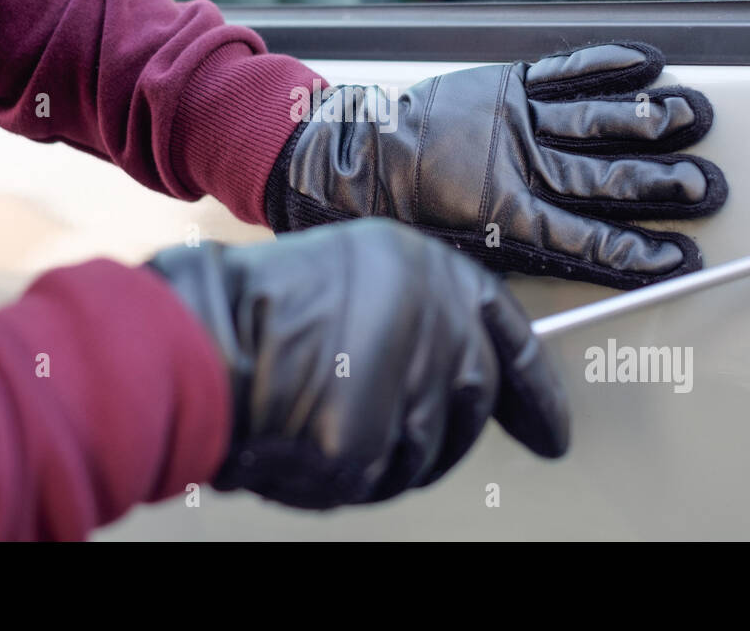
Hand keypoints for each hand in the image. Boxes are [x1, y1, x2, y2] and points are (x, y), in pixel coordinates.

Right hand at [147, 219, 567, 509]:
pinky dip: (341, 472)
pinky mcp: (368, 442)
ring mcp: (405, 385)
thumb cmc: (258, 303)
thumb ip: (414, 311)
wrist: (198, 337)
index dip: (536, 390)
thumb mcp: (353, 272)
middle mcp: (432, 323)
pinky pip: (375, 479)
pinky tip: (303, 434)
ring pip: (425, 451)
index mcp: (428, 270)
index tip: (551, 429)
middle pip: (472, 401)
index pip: (509, 335)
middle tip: (387, 420)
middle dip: (440, 424)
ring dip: (383, 447)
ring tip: (321, 408)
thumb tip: (453, 367)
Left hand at [265, 42, 726, 289]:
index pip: (589, 240)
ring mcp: (516, 122)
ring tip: (695, 118)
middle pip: (605, 179)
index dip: (637, 251)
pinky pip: (564, 71)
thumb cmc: (403, 213)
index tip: (680, 257)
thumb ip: (517, 256)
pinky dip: (605, 64)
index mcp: (507, 219)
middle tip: (706, 186)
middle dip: (661, 185)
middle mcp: (520, 167)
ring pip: (595, 122)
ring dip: (649, 120)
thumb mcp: (457, 253)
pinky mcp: (504, 85)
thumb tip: (568, 269)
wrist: (354, 161)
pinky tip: (645, 64)